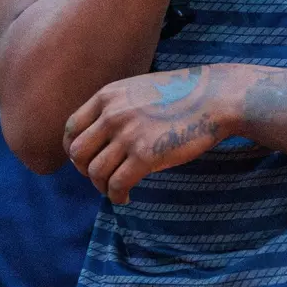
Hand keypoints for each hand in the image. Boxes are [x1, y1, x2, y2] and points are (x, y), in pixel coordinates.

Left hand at [63, 66, 235, 203]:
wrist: (214, 97)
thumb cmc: (182, 95)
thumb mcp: (139, 89)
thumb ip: (116, 107)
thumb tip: (100, 136)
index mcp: (108, 96)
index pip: (72, 128)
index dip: (74, 150)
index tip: (87, 161)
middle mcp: (112, 114)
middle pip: (78, 153)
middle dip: (85, 171)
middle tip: (101, 177)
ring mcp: (128, 134)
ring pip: (95, 172)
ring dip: (102, 187)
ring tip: (116, 189)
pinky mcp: (146, 155)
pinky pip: (116, 185)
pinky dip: (117, 196)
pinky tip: (126, 197)